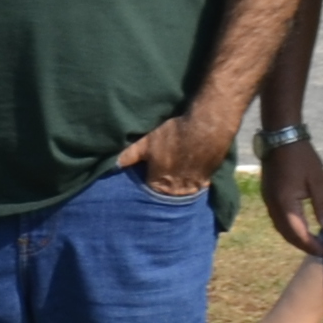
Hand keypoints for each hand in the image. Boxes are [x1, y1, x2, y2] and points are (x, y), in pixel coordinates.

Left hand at [112, 103, 238, 199]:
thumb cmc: (174, 135)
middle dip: (163, 186)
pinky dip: (193, 183)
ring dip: (178, 186)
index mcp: (159, 183)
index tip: (149, 172)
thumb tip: (115, 164)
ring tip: (178, 173)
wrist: (206, 128)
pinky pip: (196, 188)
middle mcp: (175, 190)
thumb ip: (131, 154)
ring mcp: (192, 187)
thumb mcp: (148, 142)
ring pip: (181, 192)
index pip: (148, 190)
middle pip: (165, 194)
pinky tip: (191, 173)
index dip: (148, 179)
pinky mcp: (206, 181)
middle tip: (165, 172)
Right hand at [258, 132, 322, 258]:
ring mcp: (268, 200)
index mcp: (285, 204)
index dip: (312, 245)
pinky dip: (288, 227)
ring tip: (311, 241)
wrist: (280, 137)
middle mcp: (273, 206)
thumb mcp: (318, 180)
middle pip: (286, 234)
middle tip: (320, 251)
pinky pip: (277, 219)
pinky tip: (299, 225)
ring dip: (294, 237)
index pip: (298, 234)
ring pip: (280, 227)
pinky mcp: (268, 195)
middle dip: (303, 245)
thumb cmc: (302, 156)